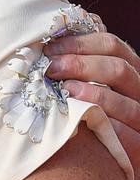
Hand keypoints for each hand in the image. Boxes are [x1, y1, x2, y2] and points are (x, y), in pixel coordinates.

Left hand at [44, 17, 139, 179]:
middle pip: (119, 69)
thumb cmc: (93, 106)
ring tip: (66, 91)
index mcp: (130, 68)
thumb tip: (56, 32)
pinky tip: (84, 120)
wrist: (111, 148)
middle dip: (81, 65)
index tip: (48, 49)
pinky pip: (130, 136)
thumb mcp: (92, 78)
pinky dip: (108, 127)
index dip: (78, 43)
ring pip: (128, 104)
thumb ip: (82, 57)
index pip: (111, 44)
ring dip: (94, 95)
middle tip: (51, 69)